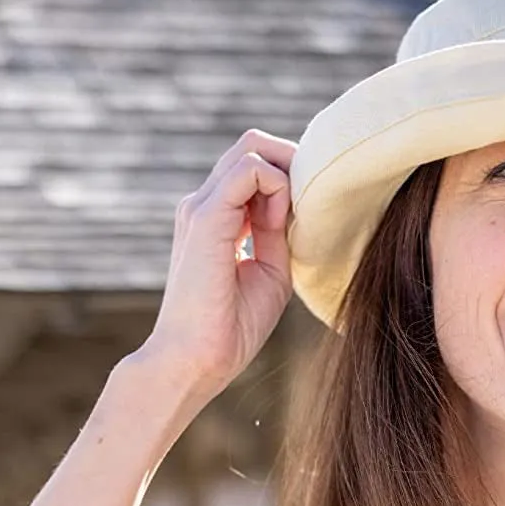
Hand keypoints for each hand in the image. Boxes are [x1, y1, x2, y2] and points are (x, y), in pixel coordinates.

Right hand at [137, 129, 296, 400]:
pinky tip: (279, 225)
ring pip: (252, 148)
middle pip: (254, 144)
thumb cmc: (232, 326)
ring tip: (288, 224)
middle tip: (308, 208)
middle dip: (293, 165)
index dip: (292, 181)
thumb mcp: (271, 268)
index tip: (305, 220)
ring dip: (287, 177)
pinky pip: (250, 169)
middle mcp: (204, 202)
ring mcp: (201, 206)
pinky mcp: (206, 218)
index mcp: (217, 215)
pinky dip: (277, 188)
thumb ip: (280, 231)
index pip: (257, 164)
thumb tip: (298, 201)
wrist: (196, 361)